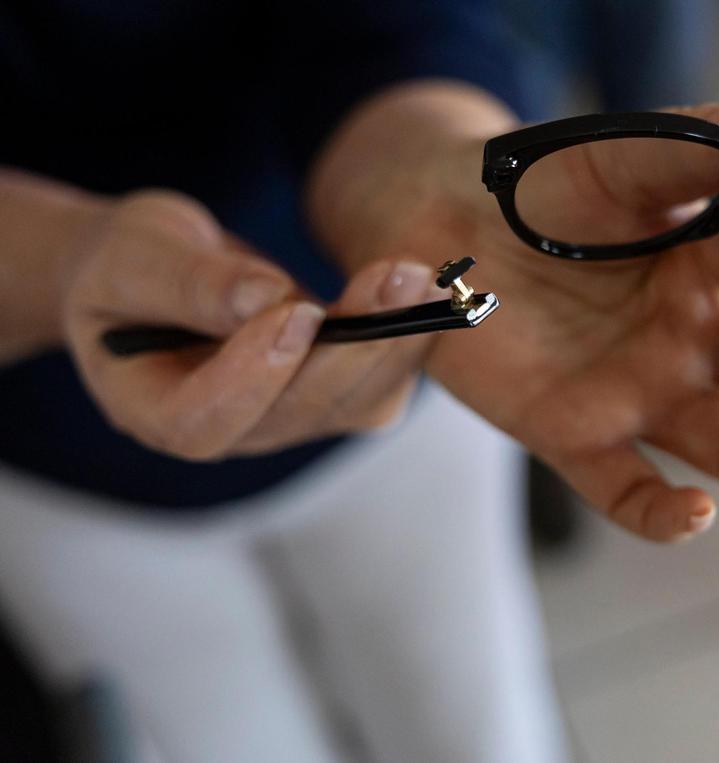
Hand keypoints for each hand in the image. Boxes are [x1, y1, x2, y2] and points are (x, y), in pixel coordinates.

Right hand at [62, 190, 444, 459]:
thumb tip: (264, 297)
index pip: (204, 423)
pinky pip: (381, 381)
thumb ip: (188, 283)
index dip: (254, 376)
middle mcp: (231, 431)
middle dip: (355, 347)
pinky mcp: (334, 394)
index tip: (295, 312)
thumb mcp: (135, 257)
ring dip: (395, 340)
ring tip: (422, 277)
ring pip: (353, 401)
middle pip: (300, 413)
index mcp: (154, 413)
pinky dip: (409, 338)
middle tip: (397, 278)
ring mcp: (289, 419)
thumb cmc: (130, 267)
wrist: (163, 272)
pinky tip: (429, 291)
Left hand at [322, 84, 718, 541]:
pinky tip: (696, 512)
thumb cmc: (547, 192)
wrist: (448, 232)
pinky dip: (665, 515)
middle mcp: (692, 342)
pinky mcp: (580, 438)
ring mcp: (642, 395)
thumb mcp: (615, 158)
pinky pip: (629, 492)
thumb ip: (692, 141)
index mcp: (706, 269)